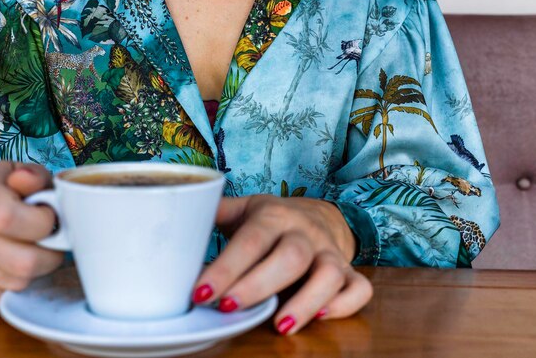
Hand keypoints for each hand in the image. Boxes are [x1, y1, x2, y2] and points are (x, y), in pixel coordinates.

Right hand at [0, 162, 62, 306]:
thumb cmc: (16, 193)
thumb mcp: (30, 176)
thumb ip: (35, 177)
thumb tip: (27, 179)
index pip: (7, 218)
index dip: (42, 224)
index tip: (50, 219)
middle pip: (21, 262)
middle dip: (49, 255)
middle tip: (50, 243)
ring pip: (15, 283)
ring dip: (35, 272)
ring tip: (32, 251)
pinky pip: (0, 297)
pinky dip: (15, 285)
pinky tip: (14, 265)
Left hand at [192, 195, 372, 334]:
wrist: (319, 215)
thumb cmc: (272, 219)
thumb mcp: (244, 209)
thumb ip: (214, 212)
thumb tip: (177, 215)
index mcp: (273, 216)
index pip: (249, 241)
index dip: (225, 268)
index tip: (200, 294)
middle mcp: (304, 233)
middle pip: (289, 258)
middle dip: (258, 286)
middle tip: (228, 309)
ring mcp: (329, 253)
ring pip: (328, 275)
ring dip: (305, 301)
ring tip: (280, 326)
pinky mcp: (348, 271)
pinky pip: (359, 289)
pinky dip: (344, 305)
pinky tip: (320, 318)